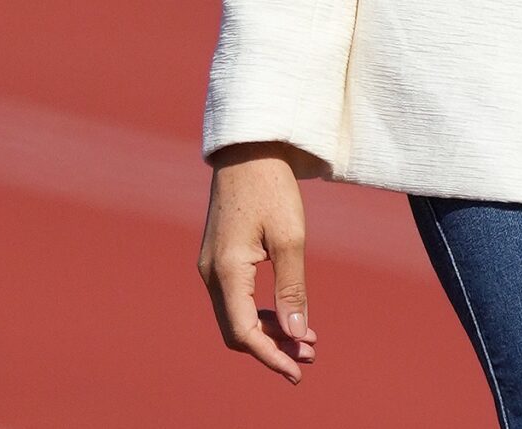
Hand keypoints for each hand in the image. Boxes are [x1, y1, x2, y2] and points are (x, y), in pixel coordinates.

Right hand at [198, 142, 322, 381]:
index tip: (298, 370)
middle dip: (273, 348)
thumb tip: (298, 334)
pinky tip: (288, 315)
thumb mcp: (291, 237)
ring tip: (307, 341)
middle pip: (237, 331)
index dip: (271, 356)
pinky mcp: (220, 259)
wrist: (249, 150)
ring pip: (236, 316)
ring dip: (269, 332)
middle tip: (310, 356)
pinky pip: (236, 299)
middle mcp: (211, 275)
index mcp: (226, 272)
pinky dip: (260, 313)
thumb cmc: (272, 188)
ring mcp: (212, 267)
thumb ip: (293, 287)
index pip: (244, 332)